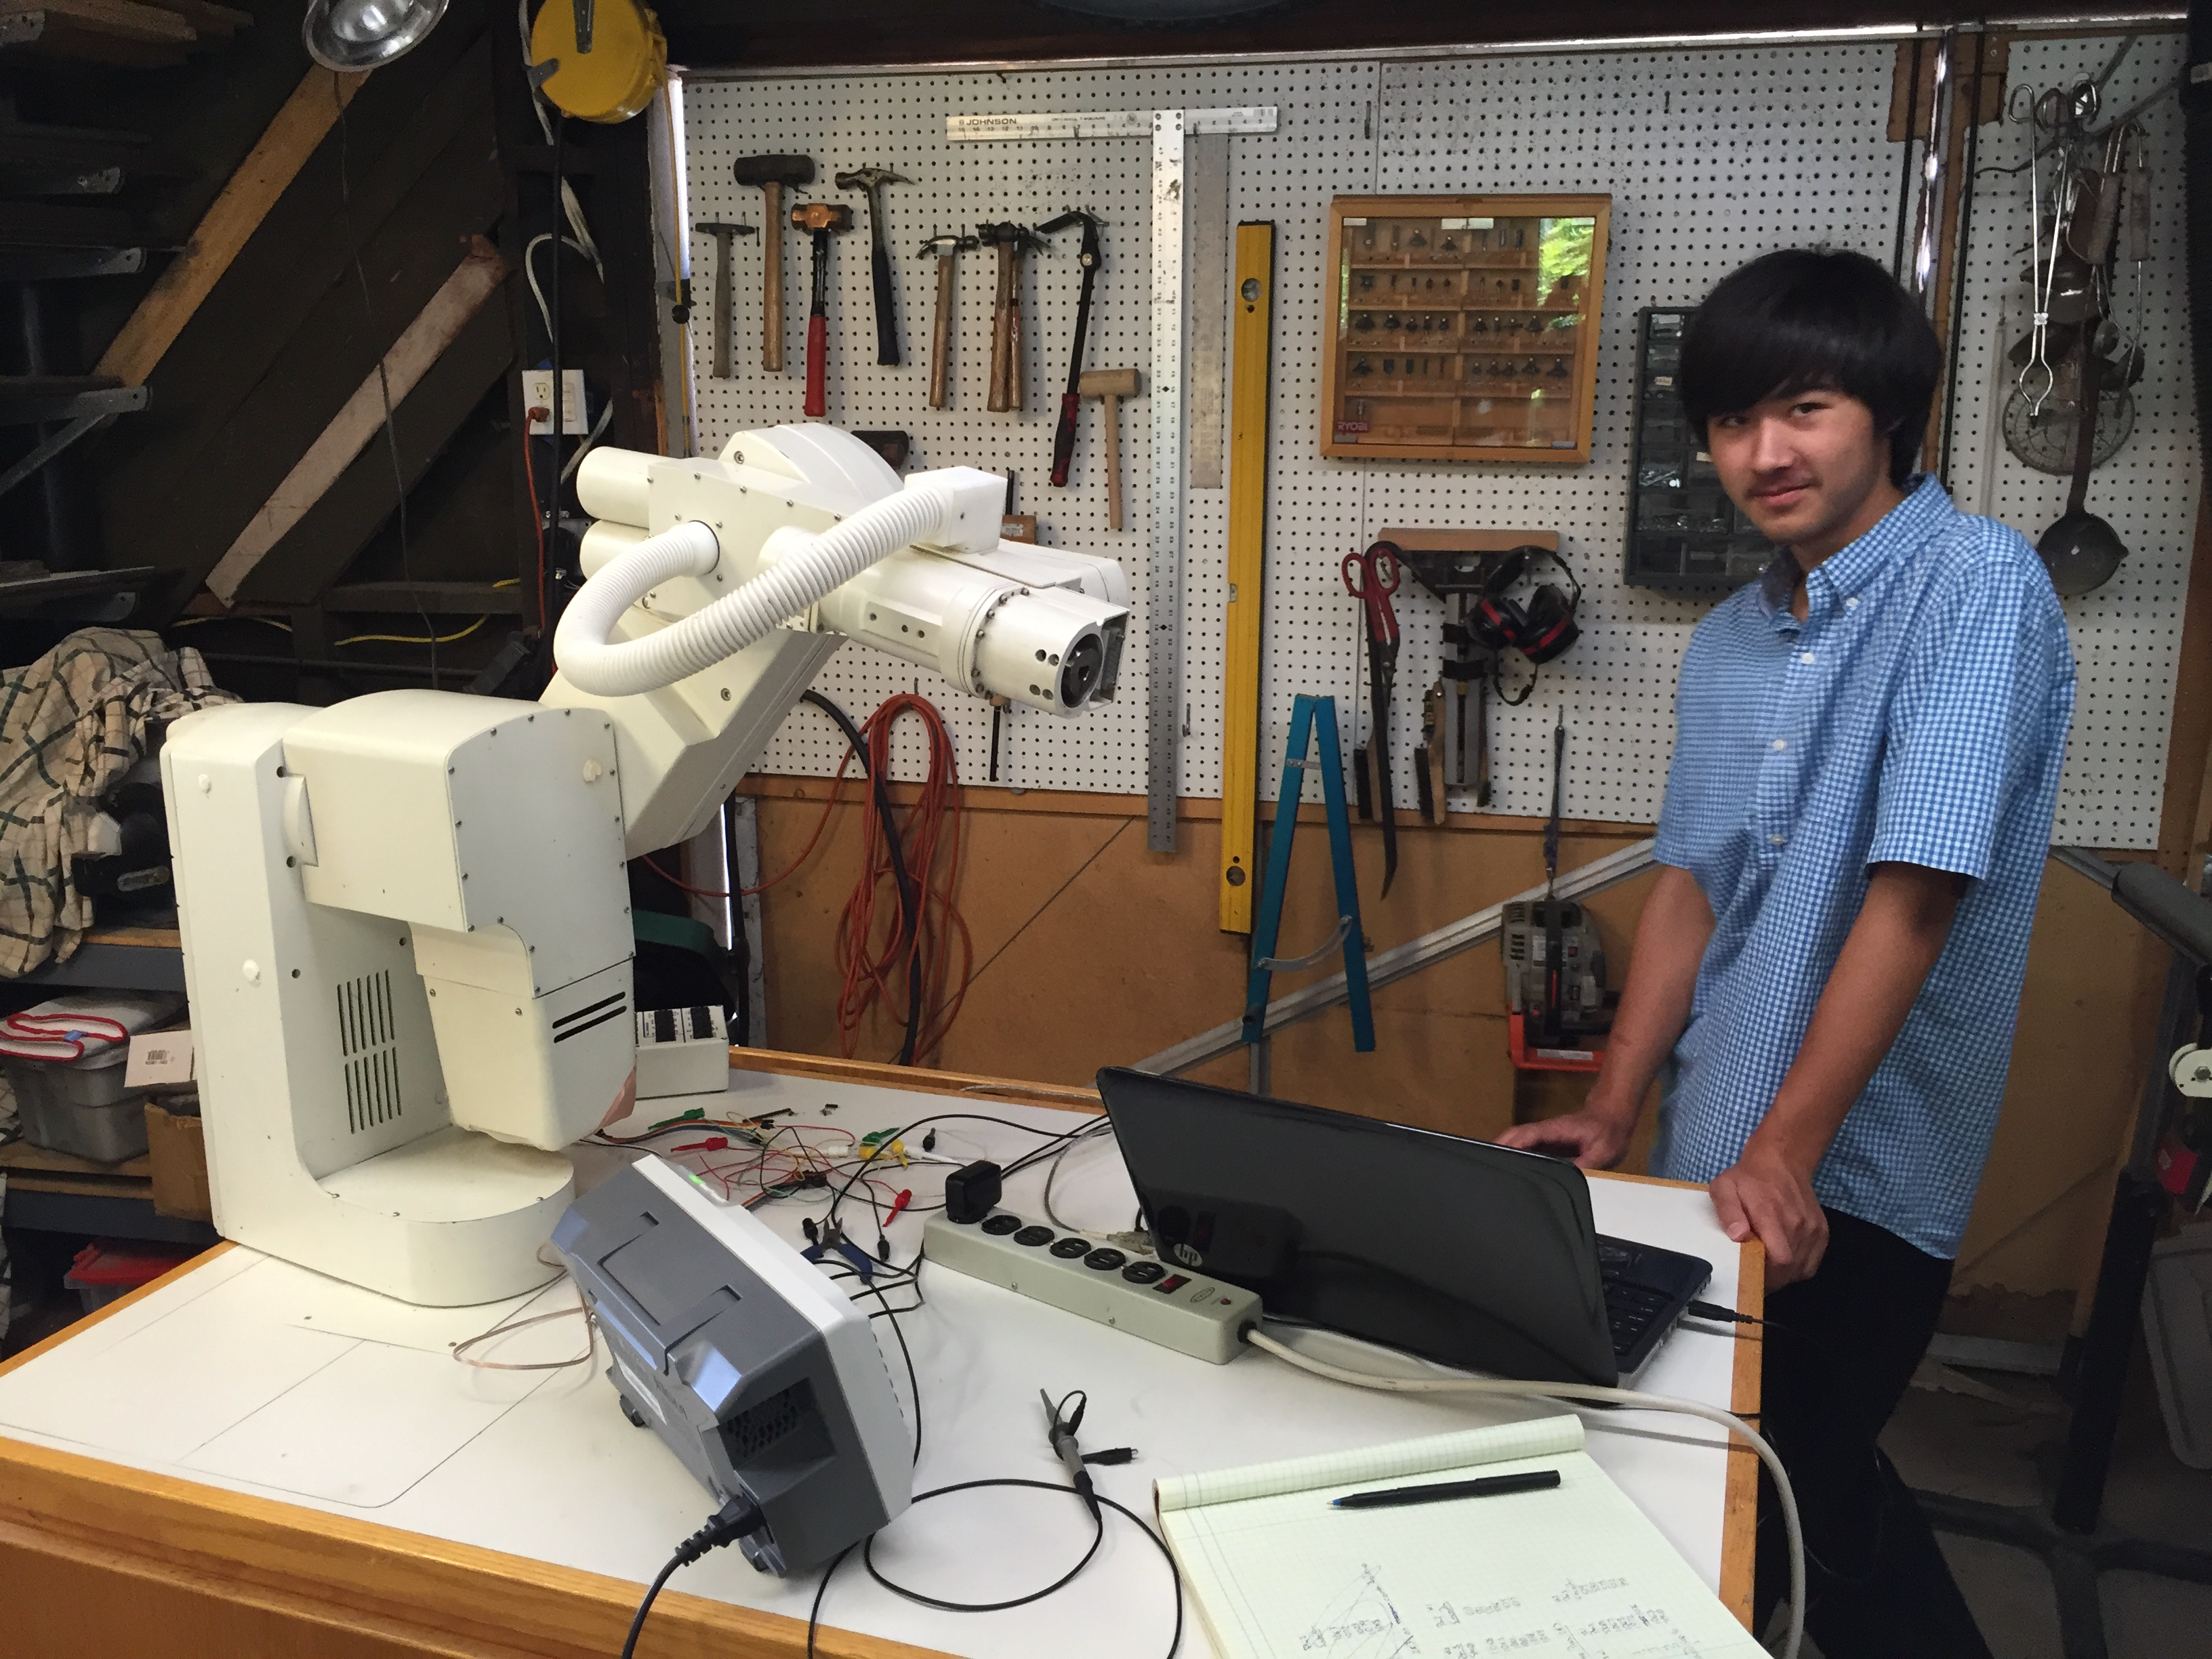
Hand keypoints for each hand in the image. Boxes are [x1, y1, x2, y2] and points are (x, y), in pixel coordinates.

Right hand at [1495, 1104, 1634, 1169]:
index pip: (1524, 1135)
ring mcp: (1544, 1137)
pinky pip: (1526, 1148)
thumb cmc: (1609, 1131)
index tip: (1492, 1156)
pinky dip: (1514, 1156)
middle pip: (1512, 1137)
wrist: (1613, 1117)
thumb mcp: (1603, 1151)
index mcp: (1554, 1130)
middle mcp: (1544, 1132)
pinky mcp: (1547, 1144)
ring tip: (1490, 1172)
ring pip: (1516, 1142)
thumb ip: (1586, 1165)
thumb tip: (1569, 1179)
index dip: (1507, 1145)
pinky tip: (1511, 1171)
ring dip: (1502, 1152)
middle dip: (1496, 1149)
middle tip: (1482, 1167)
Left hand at [1708, 1143, 1827, 1287]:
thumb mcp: (1724, 1187)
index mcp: (1771, 1214)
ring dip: (1784, 1275)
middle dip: (1771, 1279)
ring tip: (1767, 1269)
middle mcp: (1797, 1223)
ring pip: (1801, 1269)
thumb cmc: (1748, 1178)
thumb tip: (1738, 1235)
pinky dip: (1798, 1269)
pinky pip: (1811, 1263)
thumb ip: (1728, 1211)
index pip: (1779, 1258)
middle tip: (1754, 1275)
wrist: (1781, 1162)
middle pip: (1789, 1269)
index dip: (1765, 1275)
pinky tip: (1783, 1263)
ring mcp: (1812, 1229)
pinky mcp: (1821, 1231)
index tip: (1749, 1276)